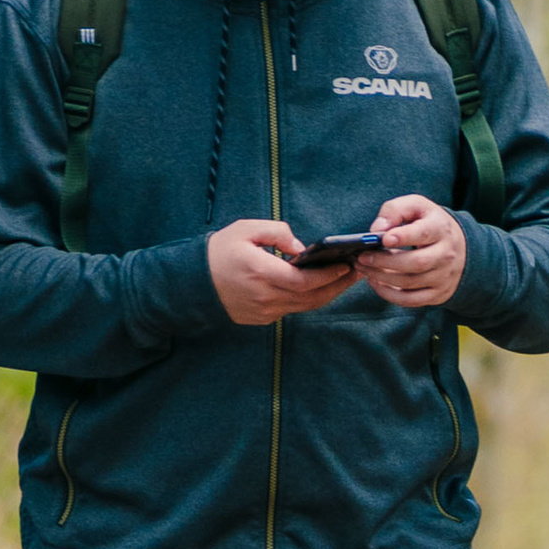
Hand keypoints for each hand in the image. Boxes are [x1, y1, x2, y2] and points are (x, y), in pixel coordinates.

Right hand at [211, 220, 354, 324]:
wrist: (192, 283)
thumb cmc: (219, 252)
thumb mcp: (245, 229)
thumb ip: (277, 233)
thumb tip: (302, 249)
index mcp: (262, 273)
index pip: (306, 281)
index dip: (330, 275)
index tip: (346, 265)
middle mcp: (265, 297)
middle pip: (312, 298)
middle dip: (337, 286)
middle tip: (356, 273)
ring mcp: (264, 312)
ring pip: (304, 306)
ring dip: (326, 294)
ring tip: (343, 280)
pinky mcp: (262, 319)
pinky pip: (291, 309)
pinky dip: (307, 299)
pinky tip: (318, 287)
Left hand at [353, 195, 468, 312]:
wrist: (460, 249)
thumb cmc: (429, 224)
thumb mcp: (417, 206)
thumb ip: (396, 210)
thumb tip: (376, 229)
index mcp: (441, 229)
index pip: (424, 233)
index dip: (403, 237)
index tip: (383, 239)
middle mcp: (446, 255)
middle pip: (416, 263)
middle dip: (384, 261)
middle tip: (362, 257)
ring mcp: (443, 277)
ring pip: (410, 283)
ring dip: (381, 277)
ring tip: (364, 268)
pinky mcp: (437, 294)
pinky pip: (411, 300)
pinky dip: (389, 295)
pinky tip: (375, 283)